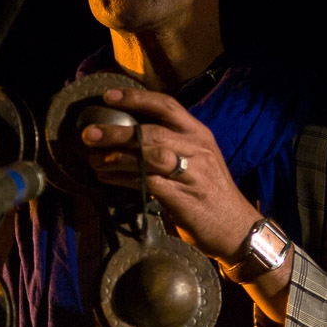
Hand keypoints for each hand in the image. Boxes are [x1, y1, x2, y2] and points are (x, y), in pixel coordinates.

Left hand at [81, 87, 260, 261]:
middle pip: (152, 131)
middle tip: (88, 134)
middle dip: (116, 131)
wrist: (237, 230)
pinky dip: (123, 179)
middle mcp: (197, 148)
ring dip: (116, 157)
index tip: (109, 96)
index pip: (166, 106)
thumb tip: (130, 138)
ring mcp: (192, 173)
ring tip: (94, 160)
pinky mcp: (184, 198)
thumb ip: (172, 145)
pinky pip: (148, 182)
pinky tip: (107, 179)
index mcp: (199, 134)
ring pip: (149, 155)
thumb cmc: (211, 194)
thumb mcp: (198, 160)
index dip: (136, 98)